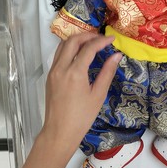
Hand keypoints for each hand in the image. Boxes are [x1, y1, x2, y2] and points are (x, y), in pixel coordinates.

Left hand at [42, 33, 120, 148]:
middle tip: (101, 38)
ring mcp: (53, 71)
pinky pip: (59, 56)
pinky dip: (69, 50)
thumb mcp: (98, 95)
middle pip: (72, 41)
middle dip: (87, 35)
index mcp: (75, 72)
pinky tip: (80, 56)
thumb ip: (107, 73)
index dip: (101, 41)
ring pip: (62, 46)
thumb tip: (116, 56)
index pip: (89, 48)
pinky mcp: (50, 77)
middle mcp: (61, 68)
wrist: (60, 132)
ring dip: (76, 41)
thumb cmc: (82, 117)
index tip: (112, 39)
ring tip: (90, 44)